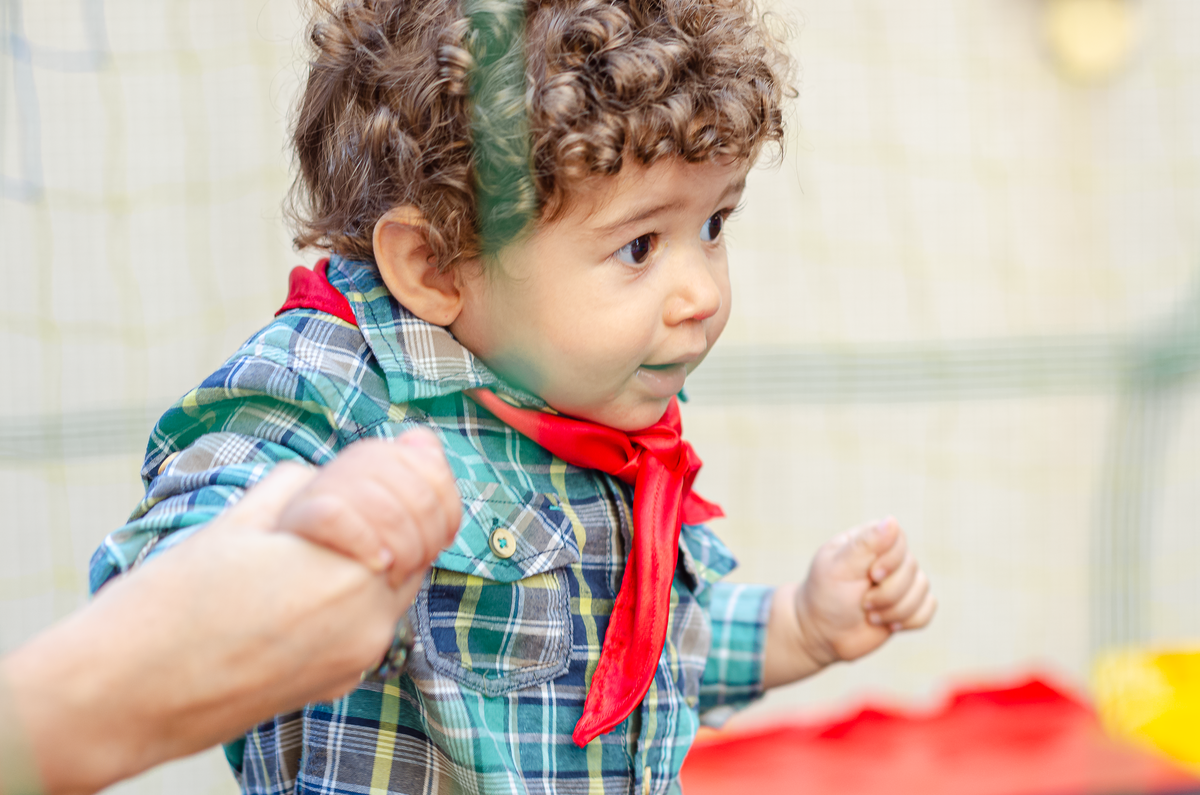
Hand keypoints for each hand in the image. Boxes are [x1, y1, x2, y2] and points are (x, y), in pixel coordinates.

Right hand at [2, 439, 458, 794]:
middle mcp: (367, 622)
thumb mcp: (241, 519)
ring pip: (400, 579)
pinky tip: (333, 558)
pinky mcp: (337, 680)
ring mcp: (356, 658)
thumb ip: (306, 488)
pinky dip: (366, 580)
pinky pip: (372, 616)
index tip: (412, 442)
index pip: (418, 504)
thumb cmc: (168, 606)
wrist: (122, 696)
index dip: (415, 467)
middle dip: (410, 497)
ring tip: (355, 507)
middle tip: (401, 459)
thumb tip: (339, 474)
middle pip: (421, 541)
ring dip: (390, 537)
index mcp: (348, 572)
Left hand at [762, 518, 935, 687]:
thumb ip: (865, 545)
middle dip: (887, 594)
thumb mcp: (839, 568)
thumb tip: (891, 520)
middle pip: (912, 569)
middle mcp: (890, 557)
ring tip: (869, 614)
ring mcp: (901, 581)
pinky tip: (887, 623)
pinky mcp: (909, 604)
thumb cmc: (825, 595)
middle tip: (862, 602)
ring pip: (922, 591)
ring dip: (894, 610)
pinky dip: (908, 621)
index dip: (890, 561)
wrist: (822, 633)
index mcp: (870, 540)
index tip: (870, 575)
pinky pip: (927, 610)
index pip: (899, 540)